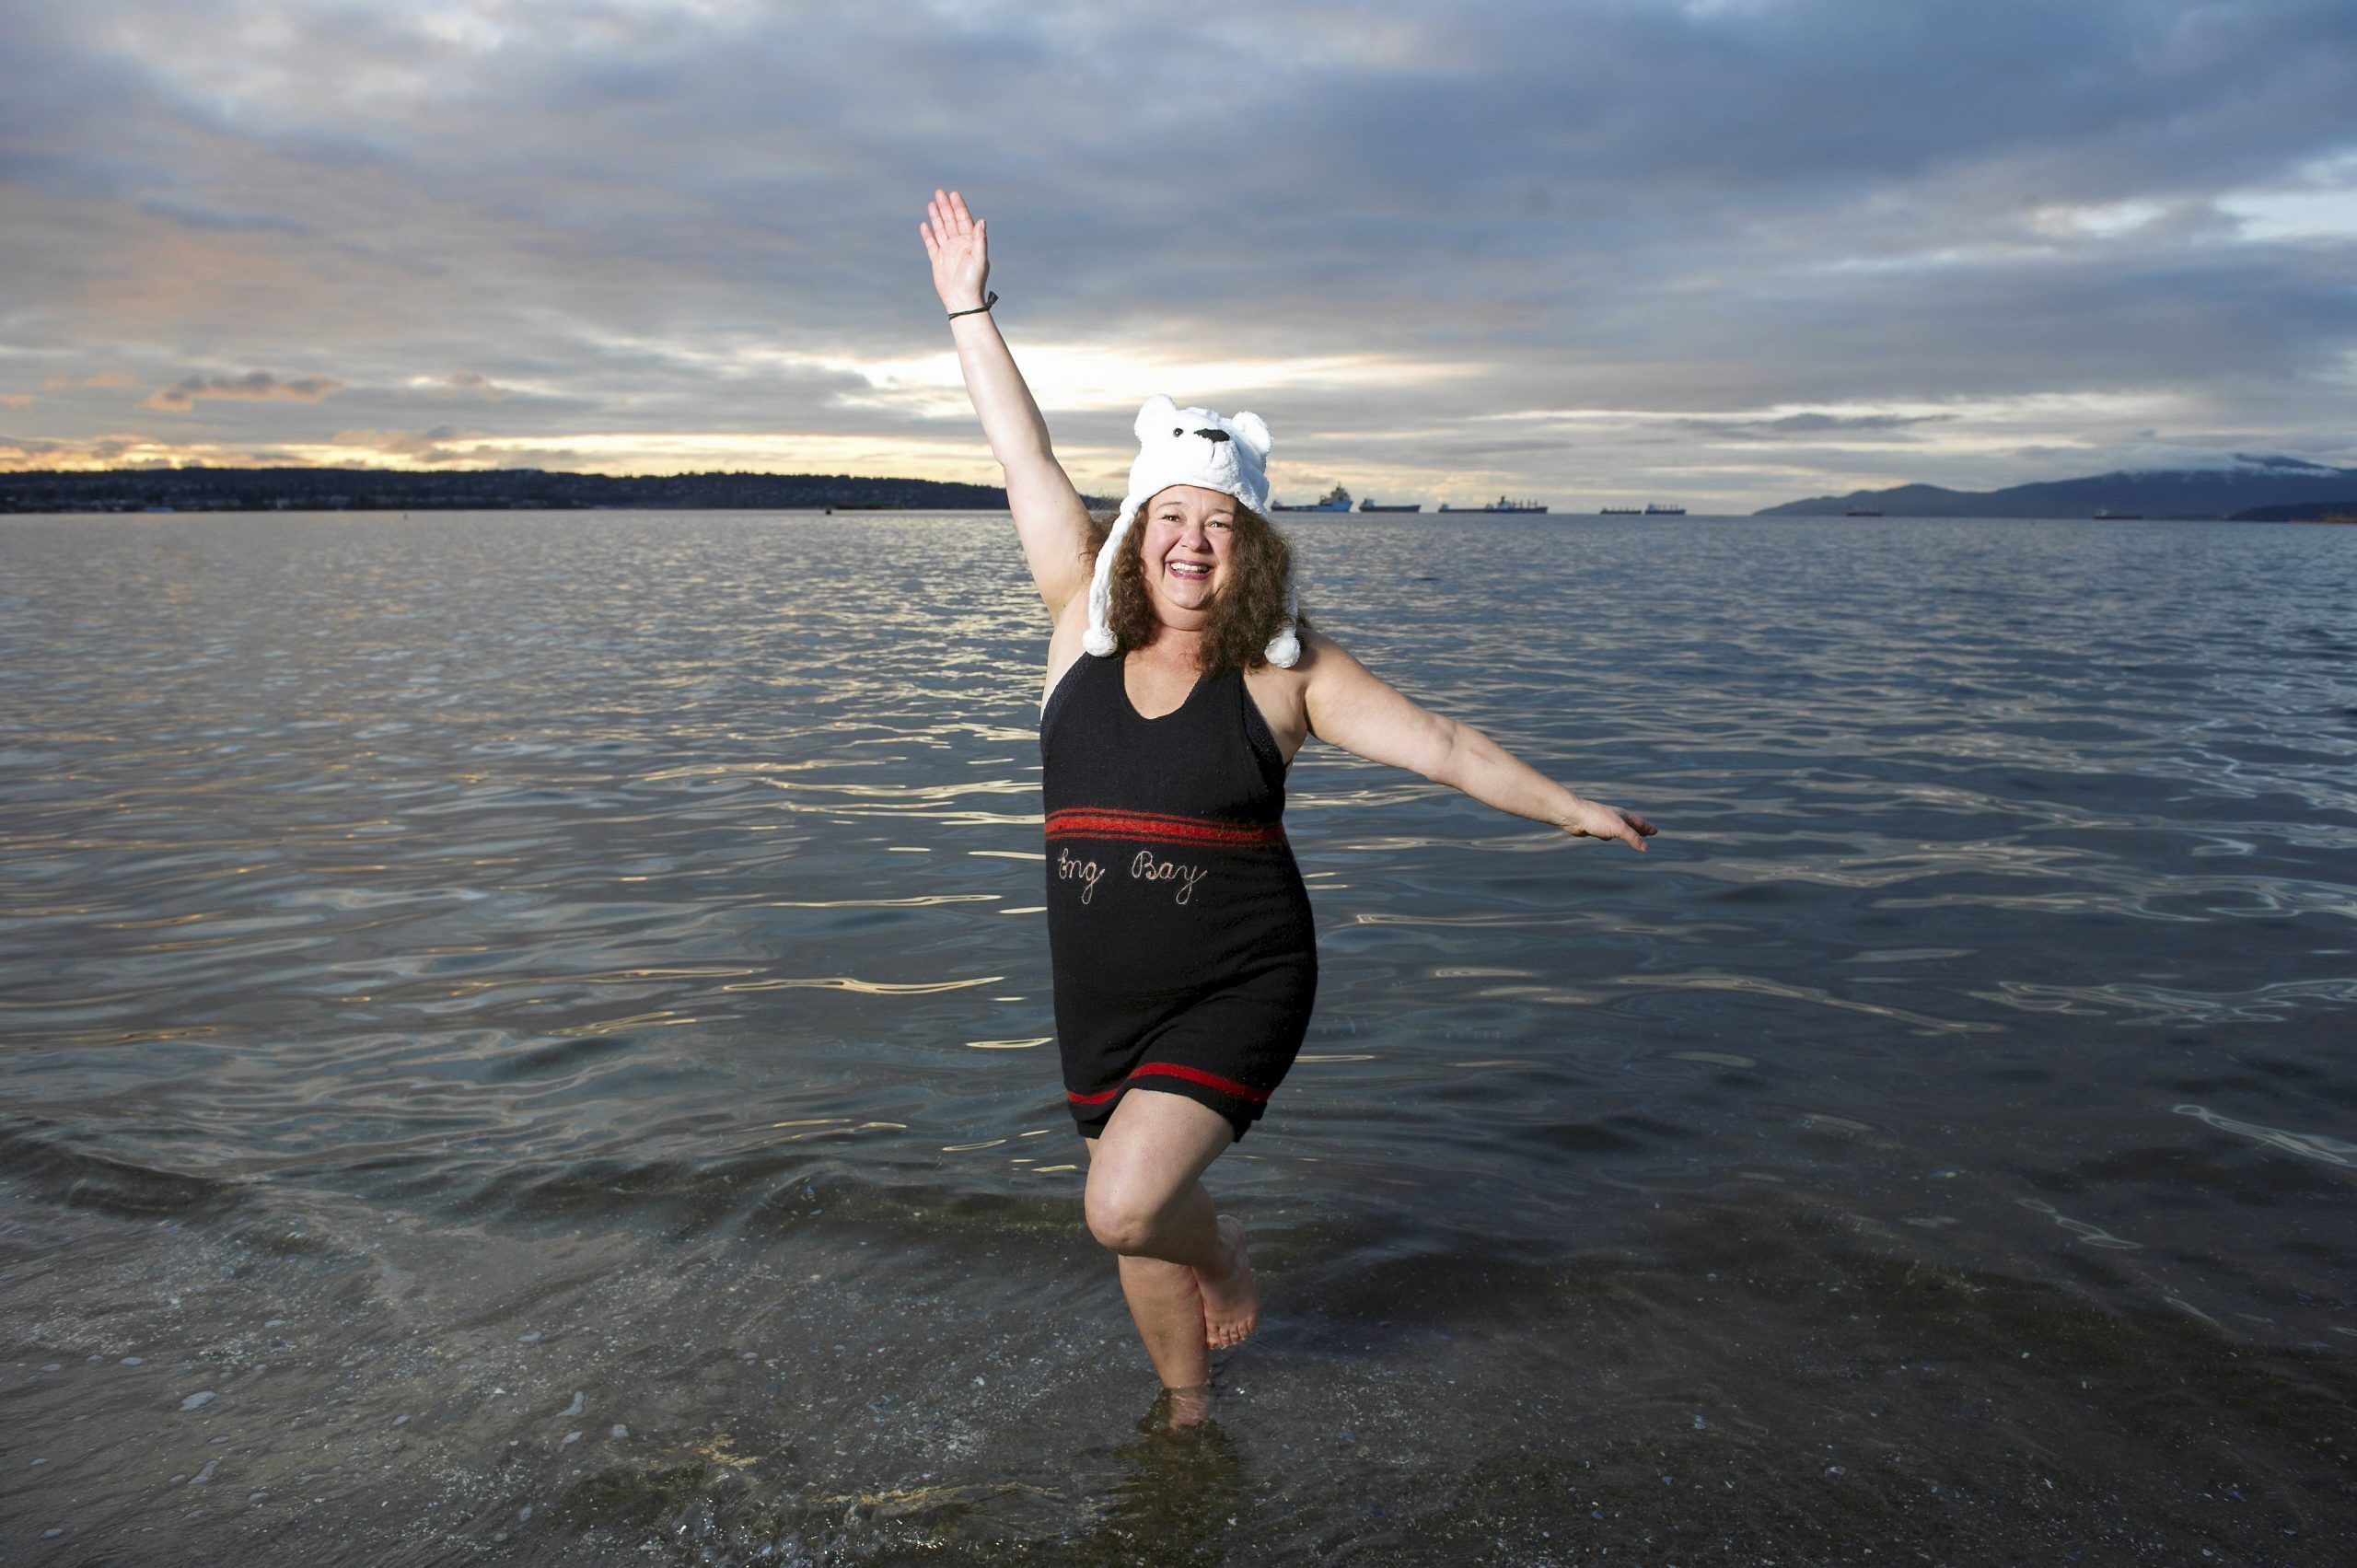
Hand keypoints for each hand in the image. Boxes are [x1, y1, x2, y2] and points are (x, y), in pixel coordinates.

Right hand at [919, 188, 990, 312]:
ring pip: (941, 229)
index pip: (963, 220)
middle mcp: (959, 244)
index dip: (958, 207)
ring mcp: (948, 251)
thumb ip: (980, 239)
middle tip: (939, 192)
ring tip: (931, 203)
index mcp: (970, 242)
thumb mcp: (979, 259)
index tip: (953, 194)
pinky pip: (931, 244)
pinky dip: (928, 234)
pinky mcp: (938, 260)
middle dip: (945, 206)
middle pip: (951, 221)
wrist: (961, 299)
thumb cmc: (973, 281)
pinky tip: (925, 224)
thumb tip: (982, 220)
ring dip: (936, 216)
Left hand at [1563, 798, 1656, 851]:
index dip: (1647, 827)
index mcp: (1623, 815)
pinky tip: (1607, 838)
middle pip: (1630, 825)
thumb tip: (1646, 848)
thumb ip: (1633, 838)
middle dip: (1639, 830)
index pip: (1639, 822)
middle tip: (1647, 834)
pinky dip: (1610, 836)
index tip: (1655, 831)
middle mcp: (1615, 817)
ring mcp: (1604, 822)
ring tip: (1630, 837)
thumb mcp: (1619, 828)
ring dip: (1626, 833)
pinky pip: (1606, 833)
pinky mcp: (1594, 828)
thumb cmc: (1597, 818)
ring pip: (1619, 829)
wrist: (1574, 815)